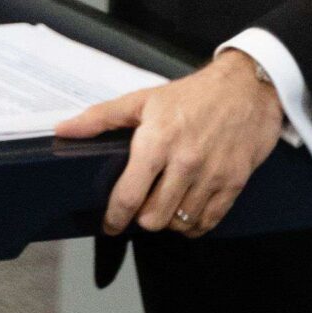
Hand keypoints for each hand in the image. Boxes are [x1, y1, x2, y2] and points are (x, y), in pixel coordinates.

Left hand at [55, 51, 282, 237]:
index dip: (114, 217)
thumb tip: (63, 130)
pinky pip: (208, 221)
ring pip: (180, 223)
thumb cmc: (193, 94)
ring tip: (163, 207)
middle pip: (153, 218)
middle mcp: (184, 162)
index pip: (129, 196)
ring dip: (168, 222)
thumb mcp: (143, 99)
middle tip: (141, 207)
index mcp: (157, 142)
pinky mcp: (234, 183)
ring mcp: (211, 175)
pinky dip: (194, 225)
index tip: (110, 224)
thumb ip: (100, 118)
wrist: (247, 87)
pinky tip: (186, 213)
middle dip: (142, 218)